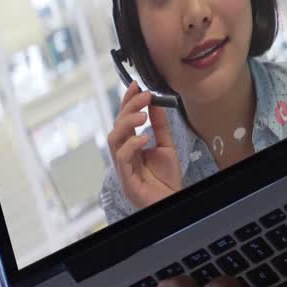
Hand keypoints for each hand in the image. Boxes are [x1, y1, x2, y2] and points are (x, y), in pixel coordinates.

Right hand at [108, 82, 182, 209]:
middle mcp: (124, 154)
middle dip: (128, 107)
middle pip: (117, 126)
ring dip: (127, 123)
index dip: (127, 102)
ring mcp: (123, 166)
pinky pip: (122, 158)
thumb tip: (156, 103)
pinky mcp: (126, 179)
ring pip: (114, 139)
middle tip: (144, 95)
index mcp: (131, 146)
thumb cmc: (167, 179)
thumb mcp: (166, 146)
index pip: (125, 120)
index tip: (135, 85)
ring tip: (143, 114)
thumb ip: (161, 126)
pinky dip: (132, 144)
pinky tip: (144, 137)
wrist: (172, 201)